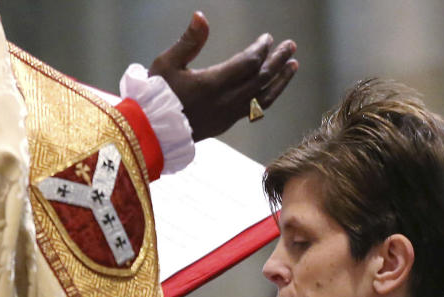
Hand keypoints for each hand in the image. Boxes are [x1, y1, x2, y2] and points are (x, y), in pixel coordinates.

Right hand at [150, 11, 297, 140]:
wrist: (150, 133)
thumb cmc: (154, 95)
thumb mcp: (166, 63)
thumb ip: (188, 41)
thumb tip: (201, 16)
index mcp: (213, 84)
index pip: (248, 64)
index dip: (261, 49)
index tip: (268, 38)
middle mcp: (226, 101)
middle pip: (261, 79)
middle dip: (278, 61)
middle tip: (291, 46)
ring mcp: (228, 115)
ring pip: (263, 98)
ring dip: (280, 81)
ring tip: (293, 66)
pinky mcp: (226, 124)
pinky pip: (255, 109)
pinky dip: (268, 95)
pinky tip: (271, 87)